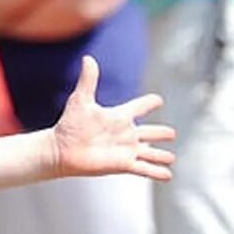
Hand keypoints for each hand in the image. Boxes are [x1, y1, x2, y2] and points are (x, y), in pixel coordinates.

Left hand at [49, 56, 175, 179]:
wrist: (61, 150)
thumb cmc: (69, 125)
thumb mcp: (81, 100)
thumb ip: (88, 80)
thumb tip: (88, 58)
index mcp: (118, 117)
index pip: (139, 107)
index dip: (148, 103)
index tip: (158, 100)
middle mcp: (125, 134)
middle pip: (149, 132)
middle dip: (161, 133)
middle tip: (172, 133)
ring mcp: (125, 150)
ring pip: (150, 152)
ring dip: (162, 155)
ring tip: (172, 157)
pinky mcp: (124, 165)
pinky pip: (145, 169)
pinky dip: (157, 172)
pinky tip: (168, 175)